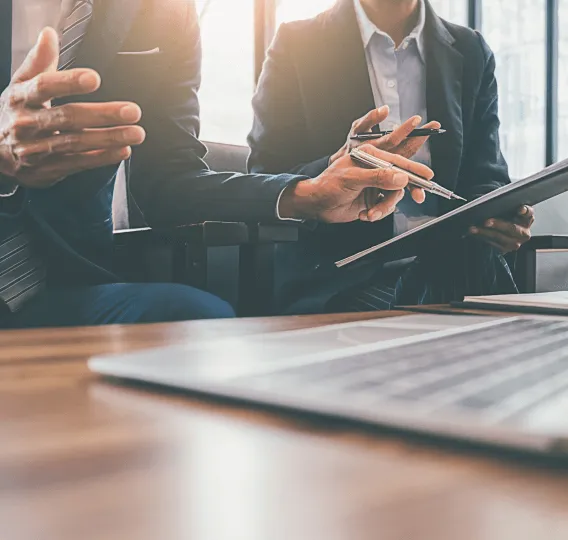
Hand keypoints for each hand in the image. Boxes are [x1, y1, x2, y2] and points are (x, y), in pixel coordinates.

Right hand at [0, 27, 145, 188]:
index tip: (94, 79)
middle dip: (103, 114)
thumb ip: (39, 62)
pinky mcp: (49, 169)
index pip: (44, 87)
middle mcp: (29, 124)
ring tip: (136, 133)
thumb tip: (49, 34)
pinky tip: (123, 150)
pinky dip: (102, 158)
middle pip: (68, 117)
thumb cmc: (16, 113)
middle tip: (133, 111)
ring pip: (77, 143)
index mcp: (21, 98)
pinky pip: (79, 163)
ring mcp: (39, 149)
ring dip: (109, 138)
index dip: (69, 82)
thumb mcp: (21, 85)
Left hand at [279, 144, 433, 222]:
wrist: (317, 205)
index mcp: (371, 157)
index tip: (427, 175)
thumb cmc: (329, 185)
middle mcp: (376, 169)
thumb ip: (379, 177)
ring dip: (385, 207)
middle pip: (402, 178)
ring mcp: (376, 185)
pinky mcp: (373, 199)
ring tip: (372, 213)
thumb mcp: (353, 178)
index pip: (397, 159)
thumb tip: (402, 178)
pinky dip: (378, 213)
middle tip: (419, 197)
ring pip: (395, 196)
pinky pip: (387, 207)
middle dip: (409, 188)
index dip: (414, 166)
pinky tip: (365, 215)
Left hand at [469, 205, 534, 252]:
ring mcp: (516, 242)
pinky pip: (493, 244)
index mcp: (527, 218)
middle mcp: (524, 232)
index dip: (525, 211)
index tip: (519, 209)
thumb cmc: (504, 216)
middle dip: (498, 224)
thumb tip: (492, 202)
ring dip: (485, 233)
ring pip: (501, 238)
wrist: (501, 231)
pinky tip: (475, 233)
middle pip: (512, 228)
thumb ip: (505, 205)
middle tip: (486, 222)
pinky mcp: (506, 249)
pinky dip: (483, 238)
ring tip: (474, 228)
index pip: (529, 213)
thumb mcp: (506, 209)